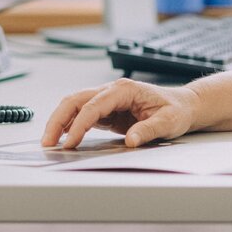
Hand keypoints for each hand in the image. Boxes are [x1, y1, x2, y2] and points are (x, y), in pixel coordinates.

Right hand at [43, 79, 197, 148]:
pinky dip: (70, 126)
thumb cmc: (176, 110)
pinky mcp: (107, 111)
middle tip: (48, 141)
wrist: (183, 106)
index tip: (70, 142)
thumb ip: (149, 130)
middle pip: (75, 100)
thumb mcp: (168, 122)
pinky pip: (83, 116)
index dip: (80, 124)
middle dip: (58, 119)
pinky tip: (64, 138)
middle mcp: (112, 91)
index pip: (94, 105)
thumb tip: (131, 140)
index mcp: (124, 89)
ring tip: (49, 142)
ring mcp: (108, 100)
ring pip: (75, 106)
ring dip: (60, 122)